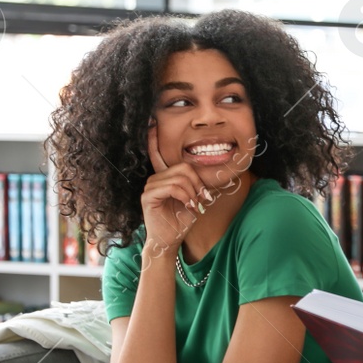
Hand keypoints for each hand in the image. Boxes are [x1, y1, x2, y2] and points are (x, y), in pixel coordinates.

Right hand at [141, 126, 211, 255]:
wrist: (170, 240)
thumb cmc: (181, 220)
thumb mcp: (194, 199)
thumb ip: (197, 184)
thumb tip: (214, 174)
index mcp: (165, 176)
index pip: (157, 153)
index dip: (153, 139)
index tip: (152, 122)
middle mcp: (155, 178)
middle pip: (183, 167)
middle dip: (198, 183)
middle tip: (202, 199)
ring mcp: (150, 186)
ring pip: (180, 178)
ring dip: (193, 192)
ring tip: (194, 205)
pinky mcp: (148, 196)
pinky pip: (172, 187)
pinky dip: (185, 197)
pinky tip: (188, 207)